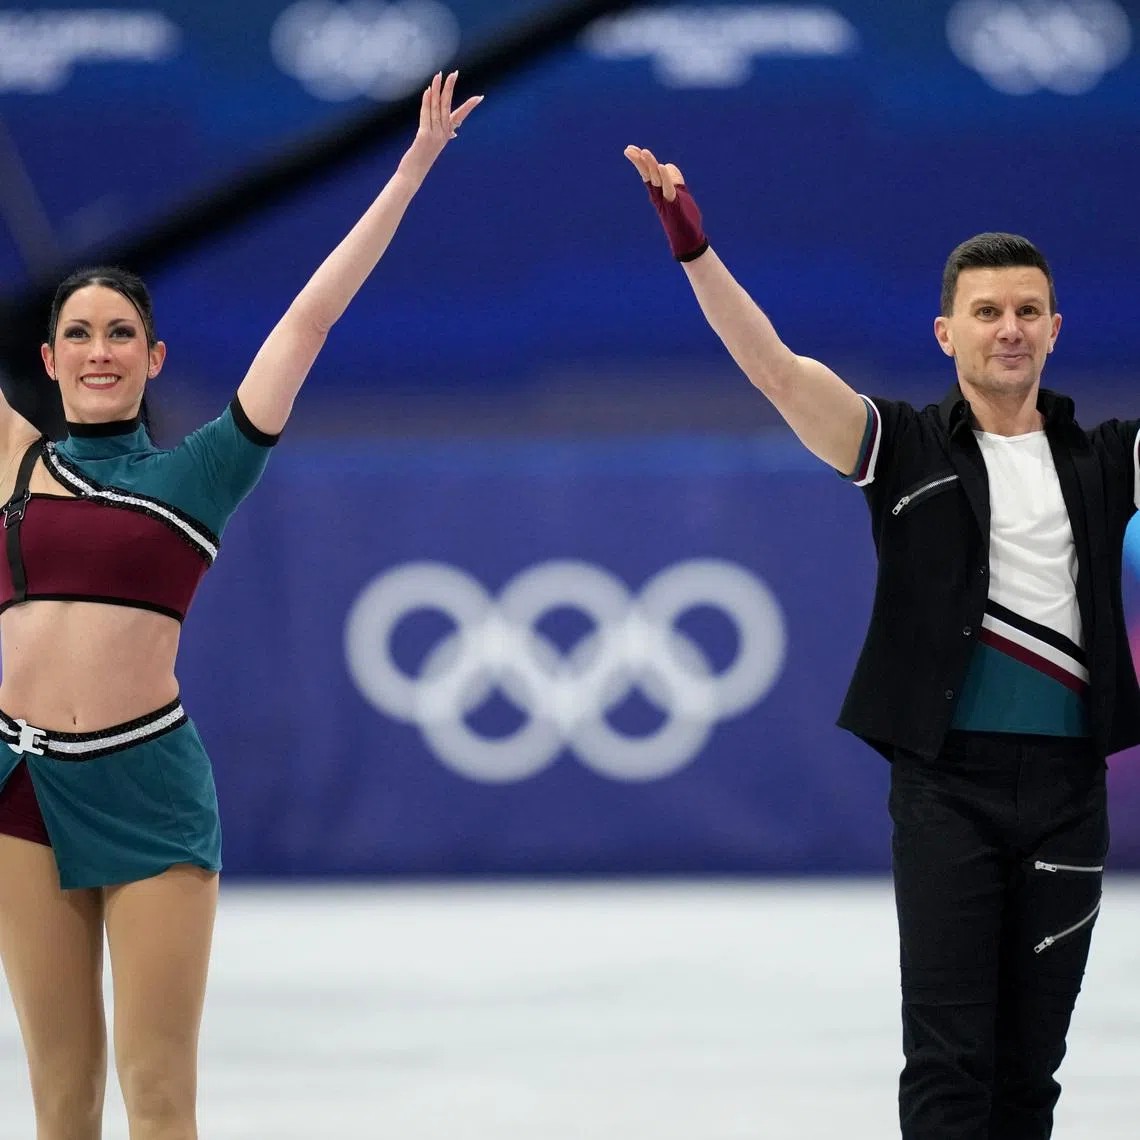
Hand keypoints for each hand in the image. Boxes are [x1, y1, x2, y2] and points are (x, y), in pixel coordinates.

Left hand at [398, 70, 482, 183]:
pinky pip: (426, 115)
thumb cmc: (420, 160)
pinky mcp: (424, 137)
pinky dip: (427, 102)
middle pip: (448, 106)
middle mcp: (443, 134)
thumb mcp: (434, 146)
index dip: (469, 106)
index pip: (460, 116)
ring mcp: (435, 136)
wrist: (412, 175)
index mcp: (446, 135)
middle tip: (455, 73)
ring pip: (437, 108)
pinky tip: (428, 90)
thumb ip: (443, 136)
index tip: (480, 97)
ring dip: (437, 90)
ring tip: (439, 75)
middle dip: (450, 88)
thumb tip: (454, 132)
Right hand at [624, 145, 708, 261]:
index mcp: (658, 192)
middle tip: (629, 149)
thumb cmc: (684, 218)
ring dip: (650, 165)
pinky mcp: (674, 204)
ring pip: (656, 179)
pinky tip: (661, 166)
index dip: (639, 161)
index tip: (629, 149)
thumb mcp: (679, 193)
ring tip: (644, 152)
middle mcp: (658, 196)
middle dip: (639, 161)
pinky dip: (665, 177)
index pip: (647, 173)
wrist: (688, 239)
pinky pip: (669, 188)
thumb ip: (674, 179)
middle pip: (647, 175)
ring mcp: (665, 200)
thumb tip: (668, 165)